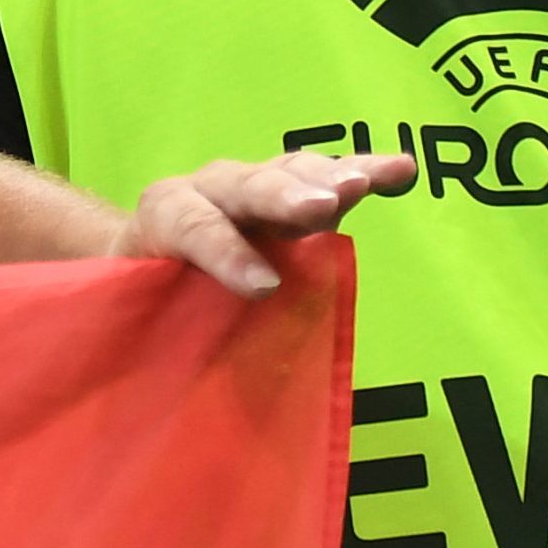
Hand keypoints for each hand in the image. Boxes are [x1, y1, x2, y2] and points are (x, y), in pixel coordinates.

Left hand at [110, 151, 414, 296]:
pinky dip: (365, 173)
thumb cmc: (148, 286)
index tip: (262, 287)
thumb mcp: (145, 302)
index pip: (192, 226)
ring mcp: (253, 182)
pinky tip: (402, 171)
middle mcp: (209, 188)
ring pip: (290, 174)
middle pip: (244, 187)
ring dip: (327, 180)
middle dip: (281, 198)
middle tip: (316, 208)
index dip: (226, 252)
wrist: (146, 249)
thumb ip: (166, 319)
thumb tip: (182, 376)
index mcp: (164, 214)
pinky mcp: (291, 187)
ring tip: (360, 185)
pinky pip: (329, 177)